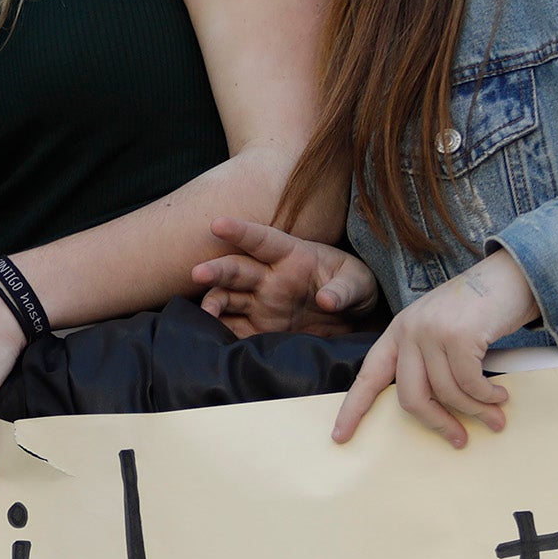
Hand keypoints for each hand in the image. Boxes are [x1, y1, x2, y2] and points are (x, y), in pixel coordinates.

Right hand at [193, 217, 376, 338]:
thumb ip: (345, 290)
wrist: (350, 318)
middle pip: (236, 269)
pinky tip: (212, 335)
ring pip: (227, 297)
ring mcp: (260, 303)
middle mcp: (268, 277)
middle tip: (198, 273)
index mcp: (291, 256)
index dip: (240, 231)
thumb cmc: (352, 287)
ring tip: (206, 314)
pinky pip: (234, 328)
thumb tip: (327, 300)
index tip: (218, 224)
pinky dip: (221, 331)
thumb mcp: (359, 283)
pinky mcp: (258, 328)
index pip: (263, 240)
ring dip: (213, 302)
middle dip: (216, 270)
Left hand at [333, 248, 539, 447]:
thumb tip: (434, 410)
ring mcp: (433, 331)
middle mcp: (409, 330)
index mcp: (398, 332)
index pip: (369, 375)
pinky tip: (499, 394)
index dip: (353, 409)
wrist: (510, 275)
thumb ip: (428, 361)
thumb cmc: (478, 309)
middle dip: (437, 423)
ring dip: (475, 411)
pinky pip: (470, 383)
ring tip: (494, 415)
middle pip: (410, 396)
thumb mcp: (440, 330)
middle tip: (459, 438)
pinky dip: (487, 396)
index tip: (340, 437)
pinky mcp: (459, 335)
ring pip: (446, 393)